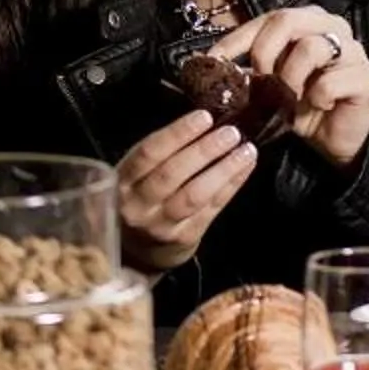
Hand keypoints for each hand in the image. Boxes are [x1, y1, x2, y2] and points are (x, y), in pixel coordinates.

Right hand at [118, 110, 258, 271]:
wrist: (138, 253)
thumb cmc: (141, 199)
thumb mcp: (135, 174)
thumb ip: (161, 151)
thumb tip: (203, 119)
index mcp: (122, 181)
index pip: (149, 153)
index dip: (178, 134)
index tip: (204, 117)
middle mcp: (138, 205)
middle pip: (172, 174)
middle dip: (204, 150)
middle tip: (231, 133)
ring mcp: (161, 225)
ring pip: (195, 195)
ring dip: (224, 169)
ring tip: (246, 150)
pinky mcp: (185, 237)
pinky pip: (212, 208)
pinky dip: (232, 185)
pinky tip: (245, 167)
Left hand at [211, 6, 368, 168]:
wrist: (334, 138)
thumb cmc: (301, 106)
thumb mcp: (266, 85)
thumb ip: (244, 70)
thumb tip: (202, 62)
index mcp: (306, 21)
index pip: (266, 18)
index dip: (237, 39)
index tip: (214, 62)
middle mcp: (331, 27)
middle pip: (288, 19)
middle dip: (264, 53)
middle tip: (261, 80)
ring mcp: (352, 50)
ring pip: (311, 48)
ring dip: (290, 79)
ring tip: (290, 99)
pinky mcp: (366, 77)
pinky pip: (332, 81)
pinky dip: (317, 98)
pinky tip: (318, 106)